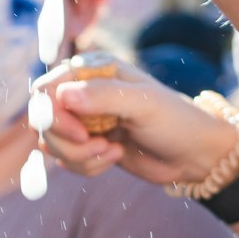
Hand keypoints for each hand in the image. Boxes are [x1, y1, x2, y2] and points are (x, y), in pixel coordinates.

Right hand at [33, 57, 237, 187]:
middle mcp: (82, 93)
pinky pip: (67, 161)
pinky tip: (113, 158)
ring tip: (112, 152)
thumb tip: (63, 95)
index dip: (52, 113)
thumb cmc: (175, 120)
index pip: (47, 87)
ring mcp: (83, 121)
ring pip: (52, 143)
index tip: (79, 134)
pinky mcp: (88, 146)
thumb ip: (103, 96)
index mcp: (92, 70)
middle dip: (68, 141)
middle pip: (43, 119)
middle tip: (99, 146)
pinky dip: (86, 167)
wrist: (195, 155)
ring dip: (79, 157)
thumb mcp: (143, 103)